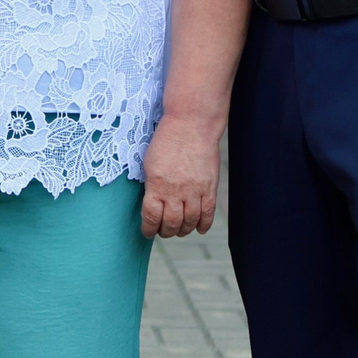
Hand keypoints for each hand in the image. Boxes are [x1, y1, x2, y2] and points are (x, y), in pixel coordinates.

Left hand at [140, 112, 221, 237]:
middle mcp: (176, 191)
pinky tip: (199, 228)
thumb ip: (151, 186)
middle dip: (165, 232)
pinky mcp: (210, 187)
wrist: (191, 125)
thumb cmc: (167, 141)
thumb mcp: (149, 164)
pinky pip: (208, 212)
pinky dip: (204, 224)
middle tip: (163, 231)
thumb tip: (152, 206)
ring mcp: (195, 190)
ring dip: (183, 230)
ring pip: (190, 221)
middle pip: (171, 223)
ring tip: (179, 230)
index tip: (147, 231)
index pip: (151, 217)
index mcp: (156, 185)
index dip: (148, 229)